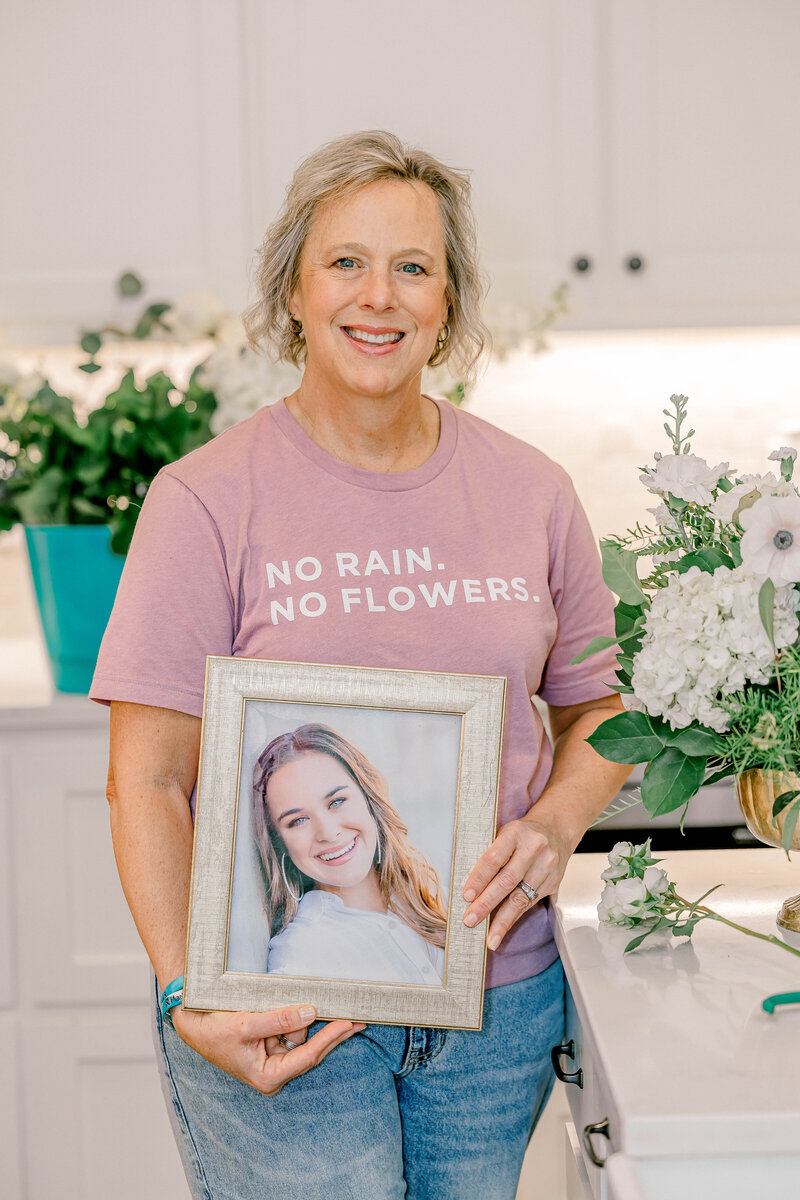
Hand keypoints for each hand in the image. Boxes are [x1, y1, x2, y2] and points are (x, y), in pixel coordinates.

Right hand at [172, 1003, 363, 1095]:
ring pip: (302, 1034)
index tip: (349, 1023)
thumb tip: (310, 1013)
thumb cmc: (214, 1031)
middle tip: (360, 1018)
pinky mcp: (272, 1043)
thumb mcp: (245, 1025)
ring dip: (302, 1019)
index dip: (330, 1038)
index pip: (308, 1056)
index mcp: (269, 1076)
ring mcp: (274, 1057)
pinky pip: (292, 1028)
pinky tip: (301, 1007)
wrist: (193, 1024)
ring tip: (292, 1006)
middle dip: (332, 1033)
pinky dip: (296, 1017)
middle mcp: (275, 1070)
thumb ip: (278, 1019)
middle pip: (312, 1049)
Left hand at [462, 816, 572, 950]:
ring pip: (521, 897)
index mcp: (516, 833)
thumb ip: (491, 856)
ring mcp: (546, 866)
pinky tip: (504, 927)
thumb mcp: (505, 834)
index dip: (479, 879)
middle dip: (487, 903)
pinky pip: (530, 903)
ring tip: (490, 937)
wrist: (556, 830)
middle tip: (470, 920)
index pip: (494, 858)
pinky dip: (514, 917)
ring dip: (502, 920)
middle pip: (507, 881)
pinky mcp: (553, 882)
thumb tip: (470, 889)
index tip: (467, 896)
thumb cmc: (522, 834)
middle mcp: (534, 849)